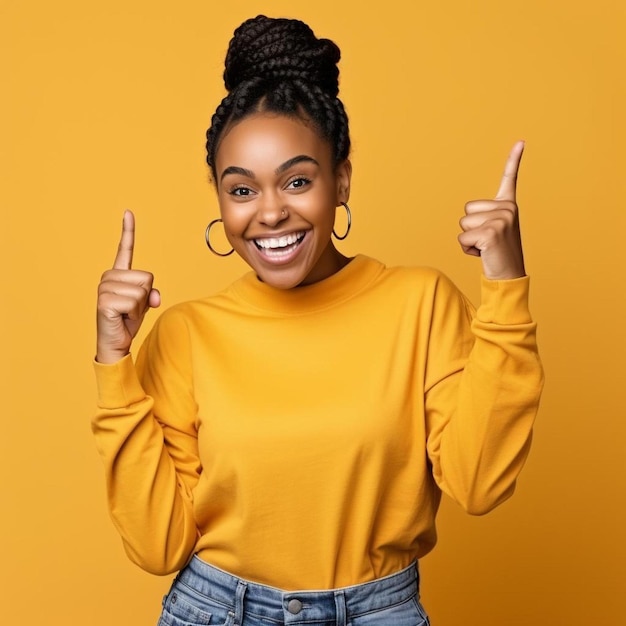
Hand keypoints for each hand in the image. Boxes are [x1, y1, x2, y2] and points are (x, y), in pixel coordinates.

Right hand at [96, 211, 160, 363]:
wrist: (116, 343)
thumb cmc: (128, 321)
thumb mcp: (144, 304)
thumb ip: (151, 294)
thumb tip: (154, 295)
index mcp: (118, 274)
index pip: (125, 249)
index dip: (128, 231)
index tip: (128, 212)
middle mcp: (109, 277)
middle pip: (147, 277)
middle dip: (145, 297)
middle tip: (131, 309)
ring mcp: (104, 288)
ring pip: (142, 291)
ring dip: (140, 307)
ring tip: (126, 314)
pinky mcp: (105, 301)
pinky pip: (135, 302)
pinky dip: (134, 314)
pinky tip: (121, 318)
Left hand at [458, 141, 525, 279]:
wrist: (509, 276)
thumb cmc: (497, 254)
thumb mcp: (494, 230)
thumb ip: (484, 218)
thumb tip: (468, 218)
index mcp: (509, 205)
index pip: (509, 178)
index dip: (514, 159)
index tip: (521, 141)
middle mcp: (508, 209)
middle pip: (466, 211)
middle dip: (470, 229)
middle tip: (487, 241)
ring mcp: (501, 220)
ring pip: (463, 224)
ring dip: (468, 240)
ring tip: (486, 247)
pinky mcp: (491, 233)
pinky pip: (462, 238)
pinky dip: (467, 250)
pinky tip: (483, 254)